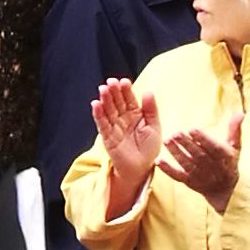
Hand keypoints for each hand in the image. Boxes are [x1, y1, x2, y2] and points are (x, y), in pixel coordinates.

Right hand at [92, 75, 161, 205]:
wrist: (141, 168)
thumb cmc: (149, 149)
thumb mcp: (155, 127)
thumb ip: (151, 110)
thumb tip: (148, 91)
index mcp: (136, 114)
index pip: (129, 99)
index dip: (126, 90)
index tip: (124, 82)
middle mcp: (123, 118)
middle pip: (117, 102)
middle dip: (114, 92)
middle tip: (111, 82)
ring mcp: (114, 127)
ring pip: (108, 110)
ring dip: (104, 100)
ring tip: (102, 90)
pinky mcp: (107, 137)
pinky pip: (102, 124)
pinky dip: (98, 114)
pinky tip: (95, 104)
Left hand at [159, 124, 239, 212]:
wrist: (225, 190)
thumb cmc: (229, 162)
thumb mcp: (235, 146)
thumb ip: (235, 129)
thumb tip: (240, 113)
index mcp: (225, 157)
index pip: (214, 148)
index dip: (203, 139)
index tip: (192, 129)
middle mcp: (212, 168)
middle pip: (198, 155)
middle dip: (187, 144)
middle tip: (176, 133)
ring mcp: (200, 176)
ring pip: (187, 164)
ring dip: (176, 153)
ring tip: (167, 141)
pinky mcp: (189, 182)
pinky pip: (178, 176)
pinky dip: (168, 170)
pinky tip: (158, 161)